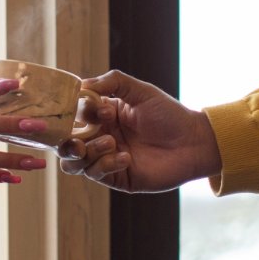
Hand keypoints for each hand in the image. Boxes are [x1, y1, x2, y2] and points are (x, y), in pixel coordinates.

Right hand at [56, 70, 220, 192]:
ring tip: (110, 143)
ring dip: (87, 152)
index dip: (79, 113)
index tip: (101, 110)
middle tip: (80, 140)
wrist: (193, 142)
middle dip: (66, 141)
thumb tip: (82, 85)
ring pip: (74, 161)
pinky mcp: (116, 177)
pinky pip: (96, 173)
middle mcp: (100, 136)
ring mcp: (106, 158)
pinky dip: (106, 164)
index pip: (74, 115)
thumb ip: (112, 82)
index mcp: (103, 115)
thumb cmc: (169, 114)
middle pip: (65, 142)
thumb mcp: (140, 91)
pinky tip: (126, 157)